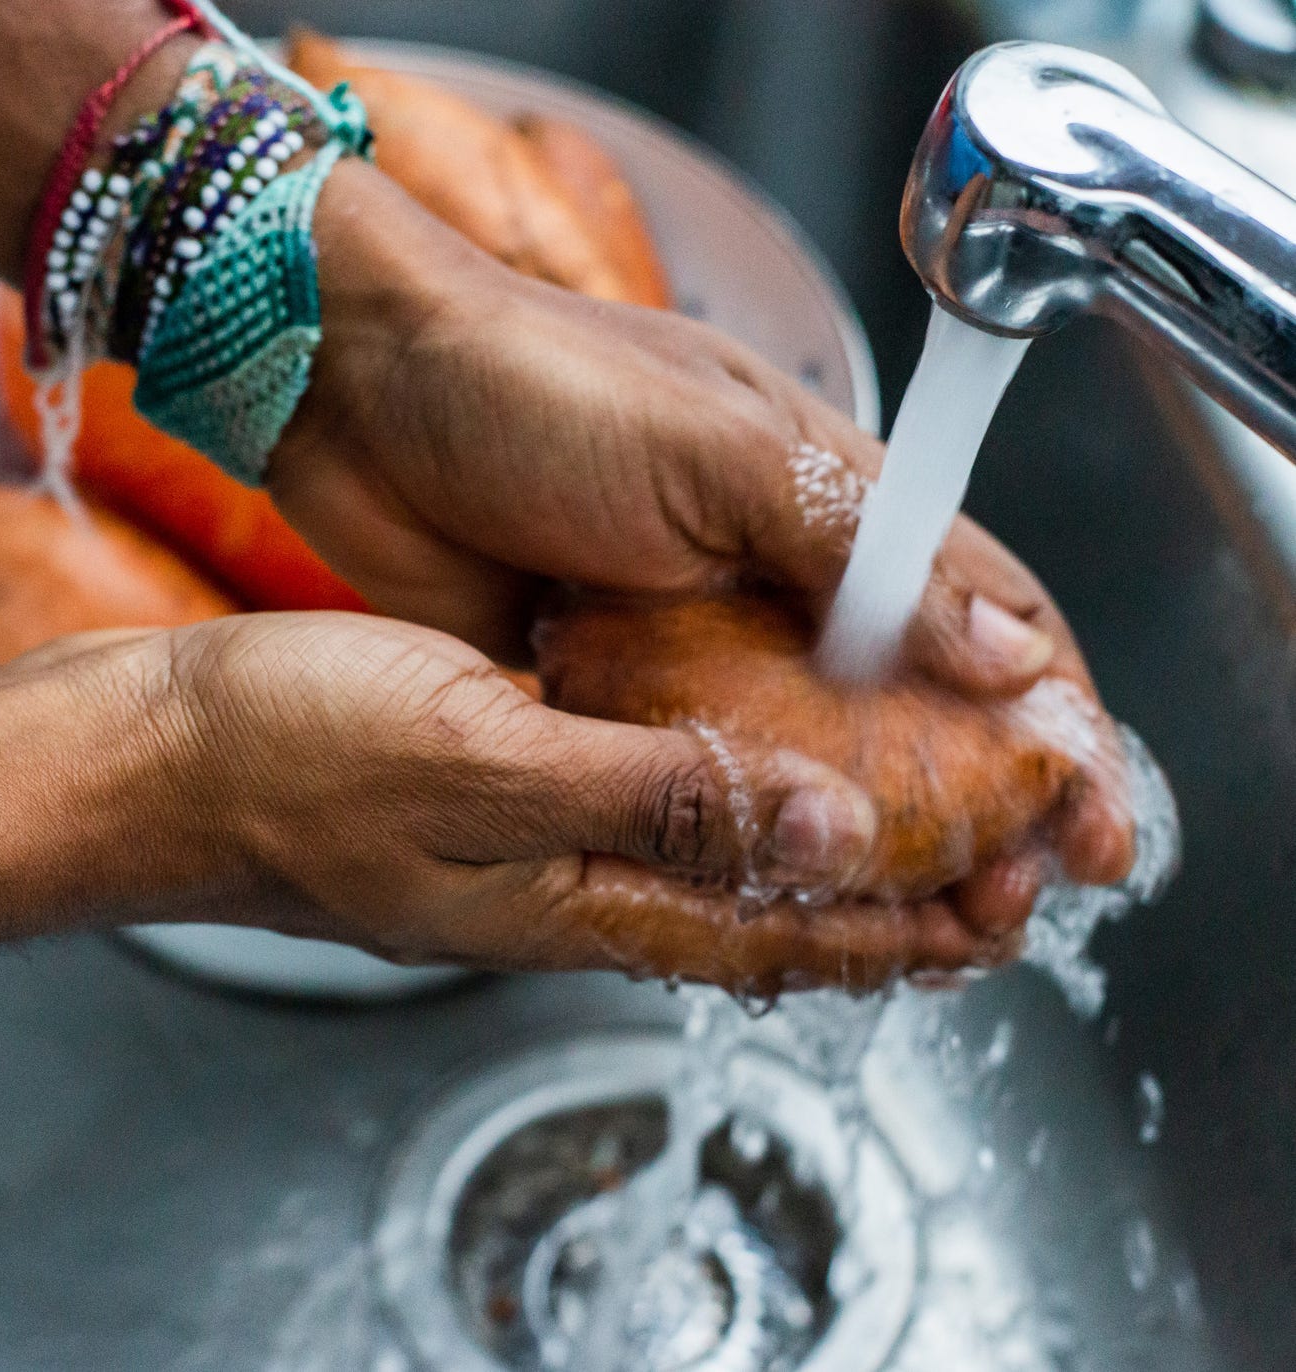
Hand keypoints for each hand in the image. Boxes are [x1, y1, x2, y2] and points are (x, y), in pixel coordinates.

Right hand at [0, 614, 1009, 991]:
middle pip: (749, 905)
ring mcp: (515, 833)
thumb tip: (818, 821)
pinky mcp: (479, 776)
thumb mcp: (483, 763)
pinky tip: (716, 722)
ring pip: (693, 845)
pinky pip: (626, 788)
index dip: (894, 934)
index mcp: (571, 898)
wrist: (148, 750)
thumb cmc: (285, 761)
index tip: (1000, 913)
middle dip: (870, 893)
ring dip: (794, 830)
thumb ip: (652, 796)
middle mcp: (557, 881)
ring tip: (879, 792)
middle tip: (976, 859)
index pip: (773, 940)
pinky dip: (702, 768)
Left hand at [270, 161, 1133, 887]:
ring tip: (911, 925)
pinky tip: (770, 887)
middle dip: (966, 801)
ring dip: (858, 831)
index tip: (1088, 818)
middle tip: (1005, 902)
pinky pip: (689, 766)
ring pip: (798, 749)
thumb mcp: (708, 451)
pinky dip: (737, 822)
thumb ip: (845, 545)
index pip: (977, 608)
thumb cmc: (528, 385)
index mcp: (818, 493)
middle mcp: (763, 570)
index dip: (1049, 716)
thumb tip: (998, 648)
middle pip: (898, 700)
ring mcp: (679, 631)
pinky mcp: (596, 680)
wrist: (360, 397)